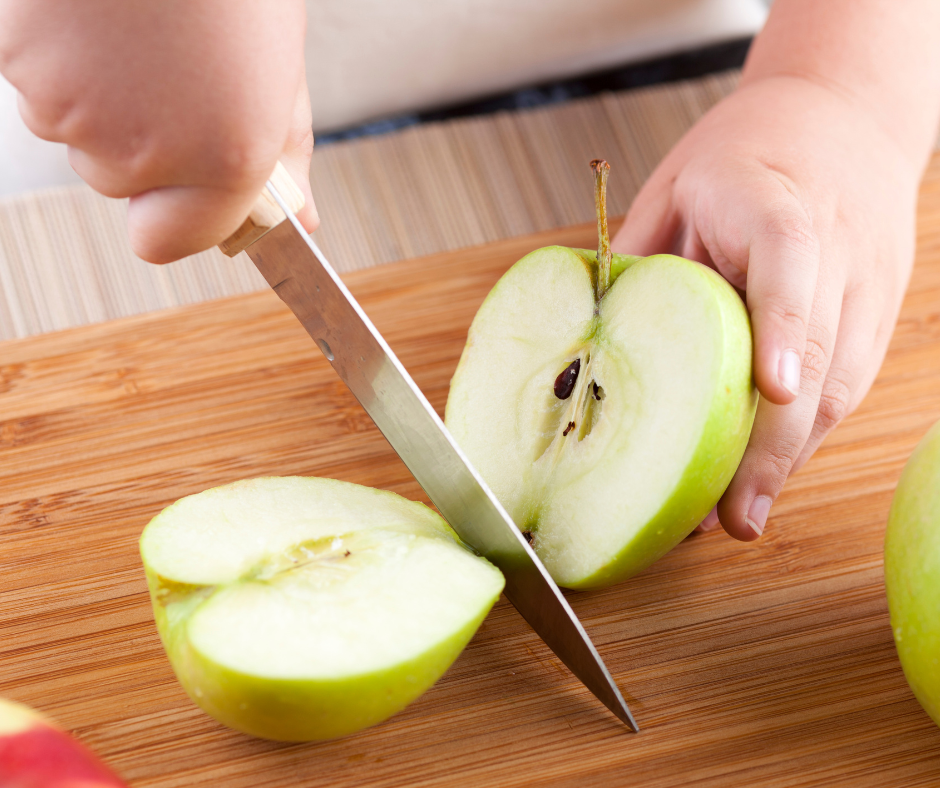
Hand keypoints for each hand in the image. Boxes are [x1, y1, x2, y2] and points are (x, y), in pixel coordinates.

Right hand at [0, 0, 317, 263]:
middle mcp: (141, 149)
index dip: (178, 216)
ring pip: (76, 133)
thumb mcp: (280, 68)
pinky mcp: (15, 61)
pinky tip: (100, 16)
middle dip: (145, 142)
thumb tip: (300, 218)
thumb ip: (282, 155)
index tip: (191, 184)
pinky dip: (62, 61)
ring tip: (140, 30)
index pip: (167, 242)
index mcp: (222, 156)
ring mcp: (68, 107)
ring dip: (103, 98)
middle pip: (121, 183)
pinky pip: (36, 87)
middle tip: (174, 69)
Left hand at [612, 74, 921, 540]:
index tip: (774, 390)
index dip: (783, 328)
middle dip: (779, 442)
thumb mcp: (676, 183)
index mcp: (777, 203)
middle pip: (822, 348)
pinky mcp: (877, 314)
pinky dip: (803, 438)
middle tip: (737, 516)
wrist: (843, 116)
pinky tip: (766, 477)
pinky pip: (844, 387)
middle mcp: (837, 249)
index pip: (789, 260)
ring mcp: (867, 286)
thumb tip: (590, 337)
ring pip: (841, 385)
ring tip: (742, 517)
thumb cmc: (744, 151)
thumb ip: (642, 254)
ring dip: (792, 459)